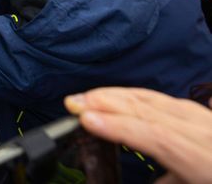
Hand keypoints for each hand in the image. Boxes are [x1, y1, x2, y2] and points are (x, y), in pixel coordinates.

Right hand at [65, 87, 211, 183]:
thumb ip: (164, 182)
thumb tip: (137, 177)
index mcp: (204, 161)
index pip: (157, 137)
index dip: (121, 126)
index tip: (87, 119)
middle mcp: (205, 133)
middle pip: (151, 110)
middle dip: (107, 103)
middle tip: (71, 102)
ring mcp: (205, 120)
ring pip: (155, 99)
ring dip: (115, 95)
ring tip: (85, 97)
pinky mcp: (202, 117)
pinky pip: (163, 100)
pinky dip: (134, 95)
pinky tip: (117, 97)